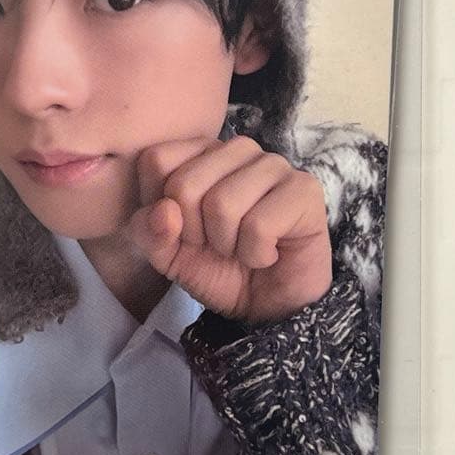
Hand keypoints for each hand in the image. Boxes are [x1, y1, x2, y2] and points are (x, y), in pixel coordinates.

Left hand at [121, 135, 331, 323]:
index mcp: (200, 152)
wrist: (267, 306)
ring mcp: (273, 165)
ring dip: (227, 245)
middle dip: (195, 233)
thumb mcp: (168, 254)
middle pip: (185, 184)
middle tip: (219, 245)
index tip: (185, 230)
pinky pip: (258, 226)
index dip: (161, 210)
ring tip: (244, 247)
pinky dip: (256, 254)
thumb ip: (149, 230)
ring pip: (222, 204)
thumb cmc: (219, 269)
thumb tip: (165, 210)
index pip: (156, 161)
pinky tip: (269, 253)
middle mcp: (237, 149)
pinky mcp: (304, 189)